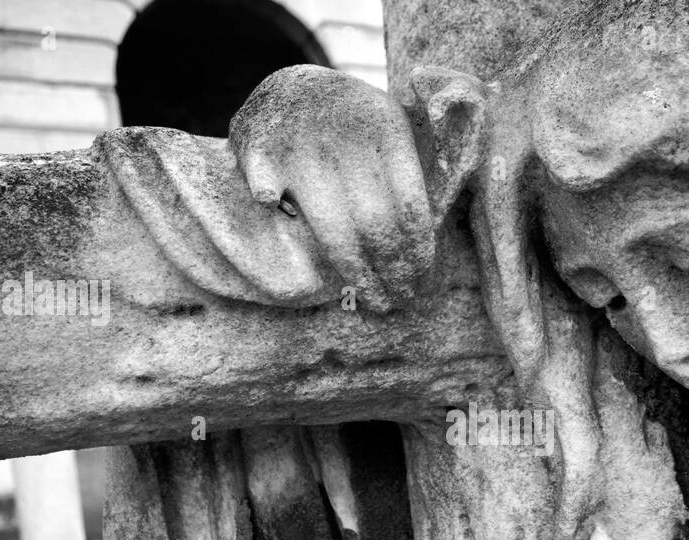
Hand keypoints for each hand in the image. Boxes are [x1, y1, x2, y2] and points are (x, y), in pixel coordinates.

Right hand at [228, 65, 433, 311]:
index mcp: (385, 126)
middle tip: (405, 299)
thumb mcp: (391, 129)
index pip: (411, 205)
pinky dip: (286, 223)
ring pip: (335, 232)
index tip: (424, 279)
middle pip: (377, 225)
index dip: (419, 251)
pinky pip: (273, 201)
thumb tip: (428, 243)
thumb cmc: (351, 128)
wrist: (292, 90)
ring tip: (378, 302)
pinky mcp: (259, 153)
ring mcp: (299, 144)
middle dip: (395, 271)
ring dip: (359, 275)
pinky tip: (312, 264)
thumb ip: (411, 173)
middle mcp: (344, 133)